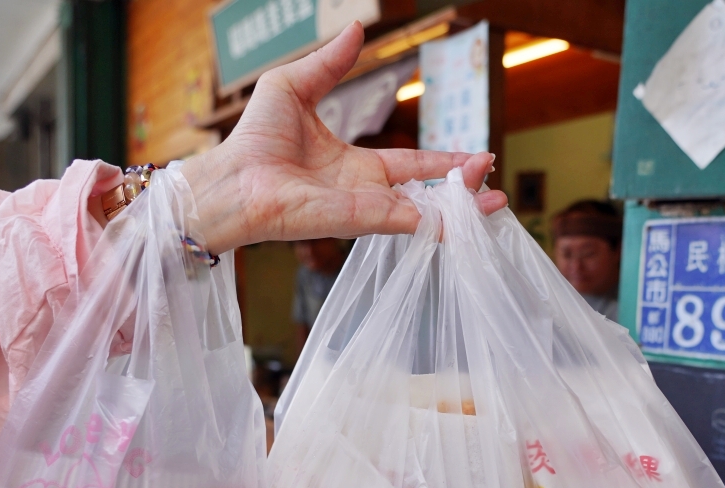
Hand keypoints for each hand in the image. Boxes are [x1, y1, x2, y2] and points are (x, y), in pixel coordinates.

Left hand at [180, 23, 506, 253]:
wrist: (230, 175)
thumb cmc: (252, 139)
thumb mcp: (294, 87)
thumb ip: (330, 64)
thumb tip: (356, 30)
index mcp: (356, 166)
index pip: (412, 166)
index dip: (445, 163)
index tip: (477, 159)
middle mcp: (364, 192)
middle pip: (427, 195)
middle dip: (464, 191)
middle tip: (493, 182)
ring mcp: (361, 211)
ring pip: (421, 214)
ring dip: (458, 210)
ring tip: (494, 200)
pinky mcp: (350, 221)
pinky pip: (397, 220)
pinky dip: (428, 220)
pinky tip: (456, 216)